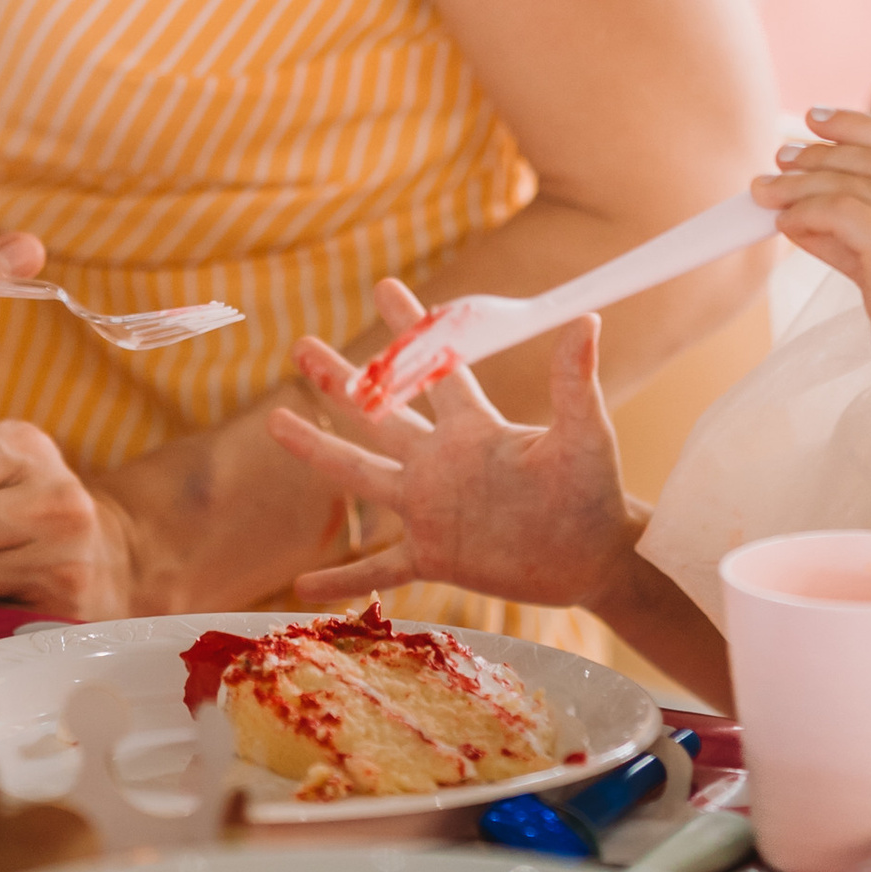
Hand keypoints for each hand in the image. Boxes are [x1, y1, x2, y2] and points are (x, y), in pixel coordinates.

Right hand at [273, 280, 634, 609]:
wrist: (595, 558)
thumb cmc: (593, 491)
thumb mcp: (584, 435)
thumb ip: (574, 383)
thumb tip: (585, 320)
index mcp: (473, 428)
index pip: (434, 368)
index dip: (411, 327)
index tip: (385, 285)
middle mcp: (441, 461)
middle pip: (377, 413)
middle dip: (339, 379)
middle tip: (301, 346)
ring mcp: (430, 509)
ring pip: (360, 475)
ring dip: (317, 450)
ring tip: (275, 422)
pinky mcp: (434, 557)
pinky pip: (378, 569)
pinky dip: (341, 578)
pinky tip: (300, 586)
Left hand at [753, 106, 870, 429]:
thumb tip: (803, 208)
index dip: (855, 126)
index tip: (815, 119)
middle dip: (816, 156)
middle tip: (777, 161)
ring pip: (850, 185)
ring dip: (797, 186)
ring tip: (765, 193)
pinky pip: (840, 214)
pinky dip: (806, 213)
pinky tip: (787, 224)